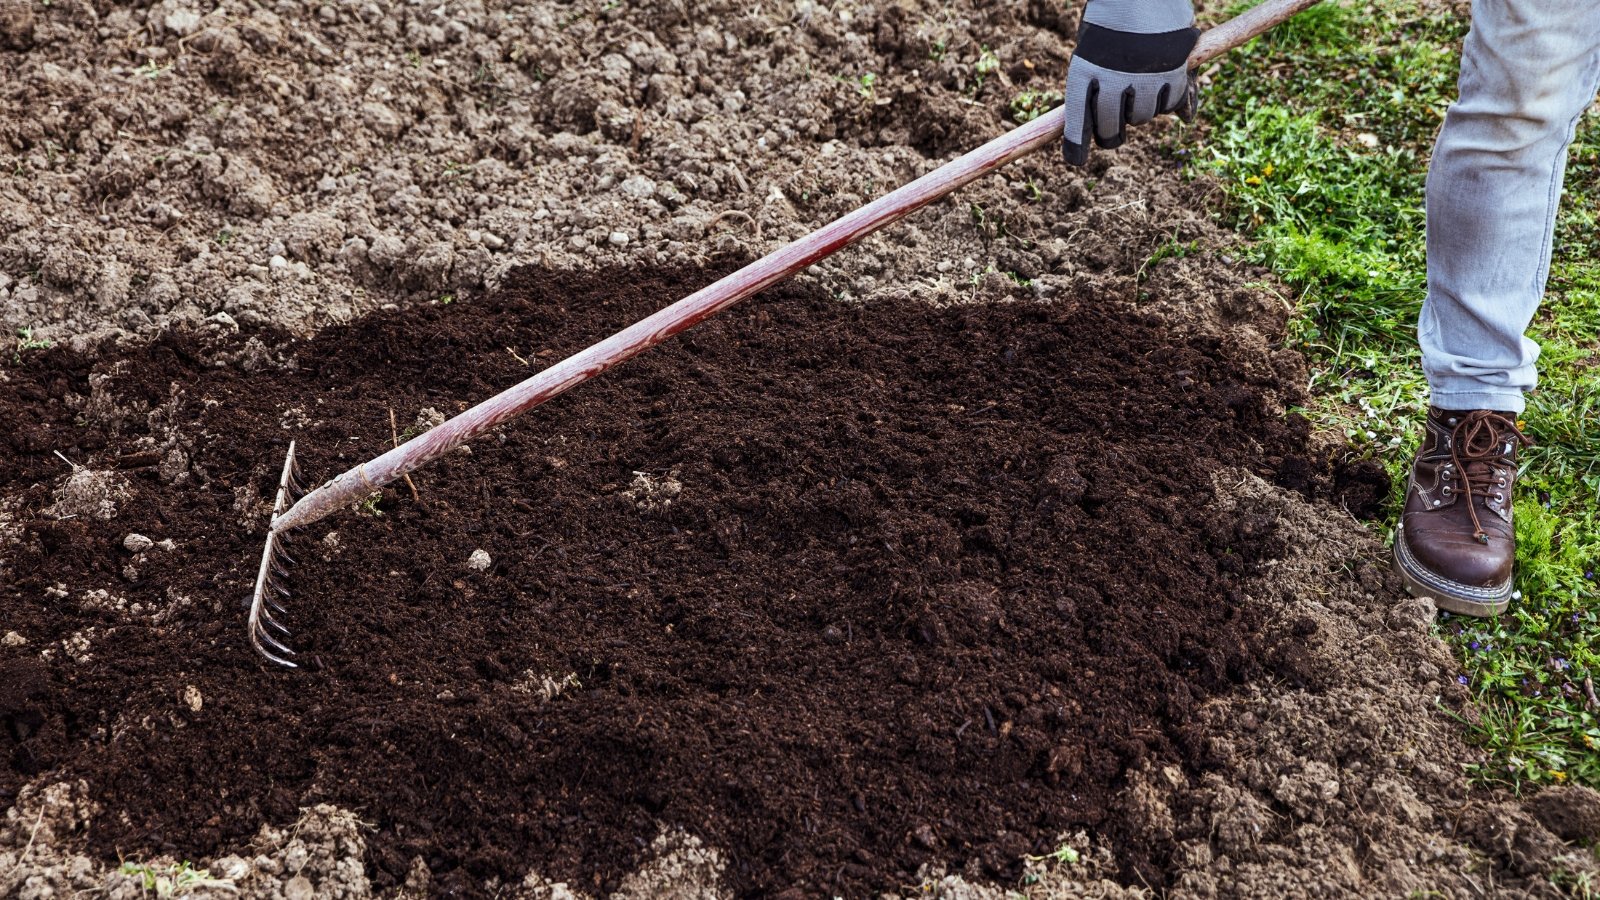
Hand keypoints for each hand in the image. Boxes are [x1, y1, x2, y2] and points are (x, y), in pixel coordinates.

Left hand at [1062, 0, 1199, 166]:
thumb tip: (1111, 125)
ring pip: (1143, 118)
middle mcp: (1112, 78)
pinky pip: (1171, 104)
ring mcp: (1144, 77)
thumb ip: (1099, 86)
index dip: (1077, 145)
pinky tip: (1162, 81)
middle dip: (1111, 134)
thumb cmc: (1111, 19)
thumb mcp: (1094, 48)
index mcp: (1084, 70)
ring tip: (1137, 86)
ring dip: (1140, 111)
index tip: (1076, 160)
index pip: (1078, 120)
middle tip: (1112, 131)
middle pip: (1111, 127)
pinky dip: (1168, 99)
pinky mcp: (1173, 72)